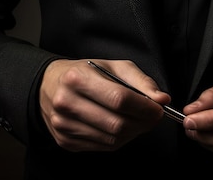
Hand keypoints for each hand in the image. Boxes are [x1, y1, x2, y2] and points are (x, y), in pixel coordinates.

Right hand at [39, 59, 171, 151]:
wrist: (50, 86)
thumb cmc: (86, 73)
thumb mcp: (113, 66)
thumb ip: (141, 81)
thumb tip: (162, 99)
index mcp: (77, 78)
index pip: (119, 99)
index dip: (144, 107)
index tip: (158, 108)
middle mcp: (67, 103)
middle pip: (117, 123)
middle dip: (143, 123)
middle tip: (152, 117)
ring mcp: (64, 125)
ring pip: (112, 139)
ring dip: (133, 133)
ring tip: (138, 121)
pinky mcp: (65, 141)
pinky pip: (103, 147)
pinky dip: (119, 139)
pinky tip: (121, 127)